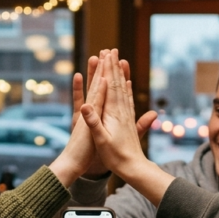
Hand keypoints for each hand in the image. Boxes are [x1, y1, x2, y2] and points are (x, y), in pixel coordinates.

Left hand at [48, 51, 111, 186]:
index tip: (108, 59)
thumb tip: (85, 104)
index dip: (104, 74)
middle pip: (97, 86)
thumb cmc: (84, 155)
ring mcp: (87, 115)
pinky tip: (89, 80)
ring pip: (93, 91)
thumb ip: (90, 119)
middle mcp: (89, 111)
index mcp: (92, 114)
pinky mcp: (84, 120)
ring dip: (95, 74)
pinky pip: (87, 103)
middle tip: (105, 51)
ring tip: (95, 57)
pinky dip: (88, 91)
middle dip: (101, 69)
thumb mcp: (89, 137)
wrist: (74, 165)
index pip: (99, 90)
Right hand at [81, 49, 171, 206]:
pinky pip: (126, 100)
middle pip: (117, 83)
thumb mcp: (99, 140)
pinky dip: (125, 89)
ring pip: (122, 89)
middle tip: (111, 49)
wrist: (133, 168)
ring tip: (120, 61)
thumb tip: (85, 105)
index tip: (106, 53)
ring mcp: (125, 115)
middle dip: (114, 66)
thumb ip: (93, 122)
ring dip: (120, 74)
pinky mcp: (127, 121)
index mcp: (113, 113)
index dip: (108, 69)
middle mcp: (121, 111)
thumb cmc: (114, 156)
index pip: (110, 86)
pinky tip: (126, 84)